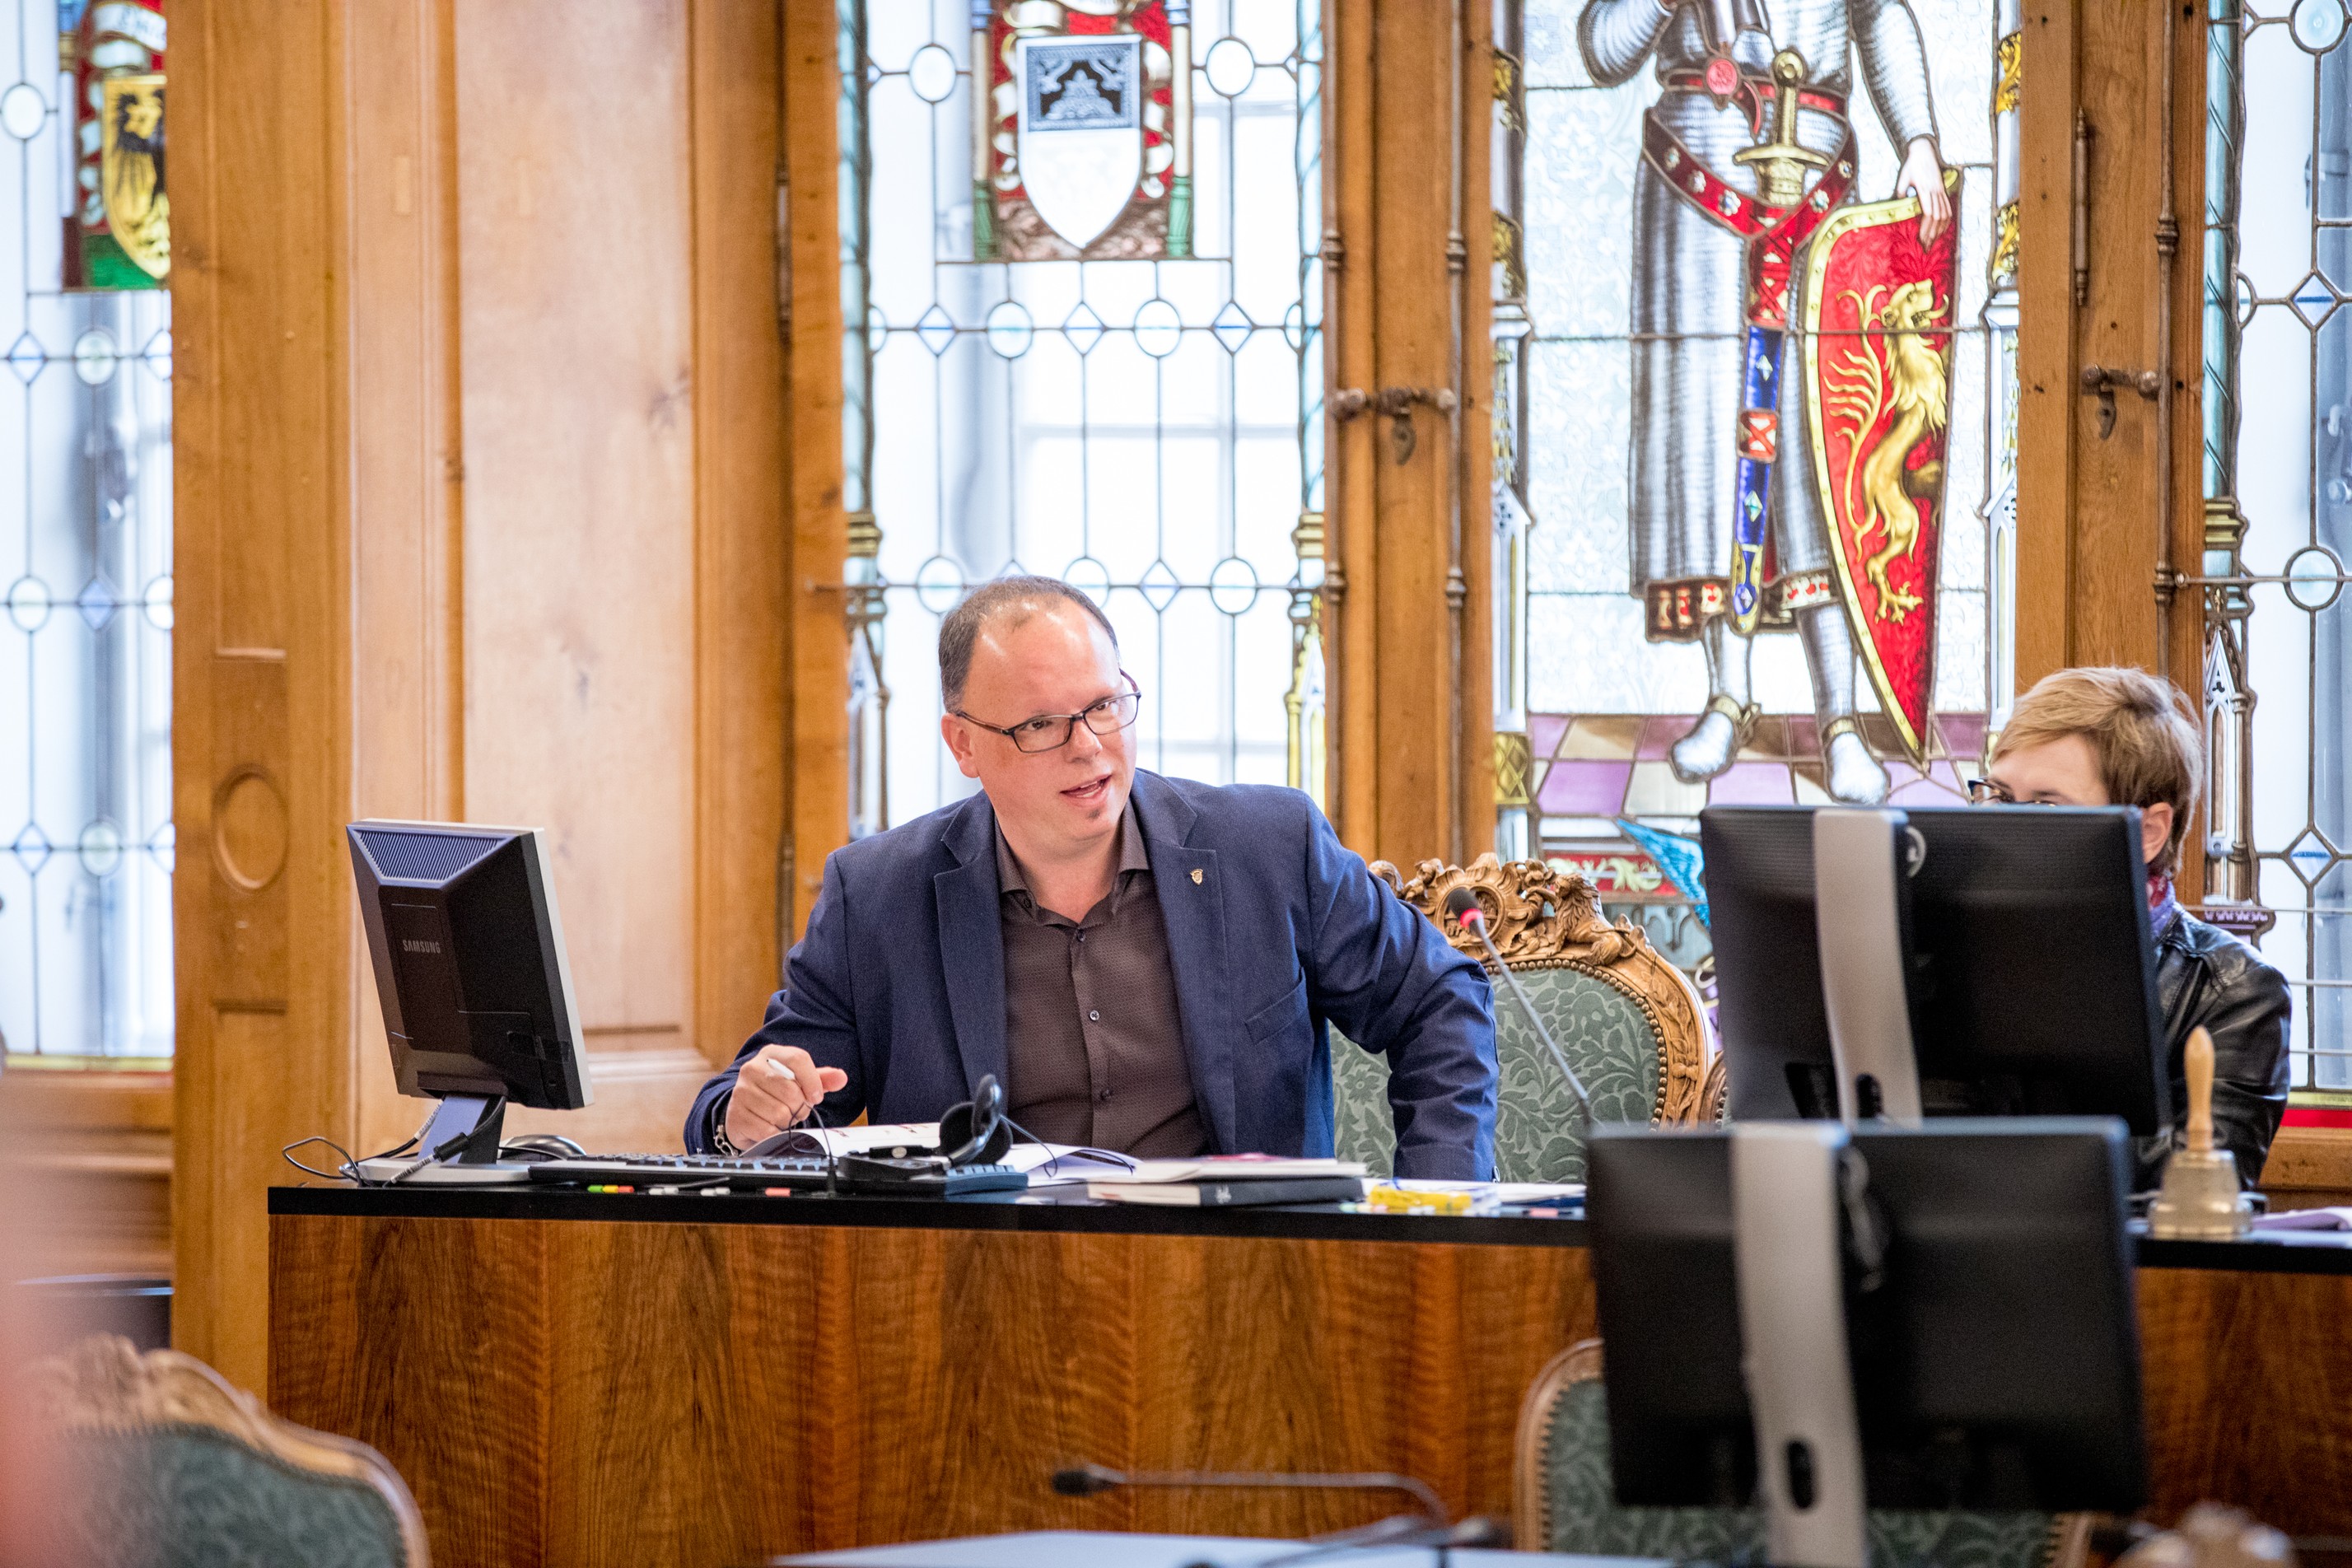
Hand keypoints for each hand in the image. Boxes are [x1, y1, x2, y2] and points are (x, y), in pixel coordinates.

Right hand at [725, 1045, 849, 1148]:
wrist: (745, 1110)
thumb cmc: (776, 1093)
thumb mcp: (799, 1081)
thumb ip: (821, 1079)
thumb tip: (841, 1077)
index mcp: (771, 1055)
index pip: (798, 1059)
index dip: (813, 1082)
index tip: (816, 1097)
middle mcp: (752, 1069)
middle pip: (791, 1090)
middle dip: (800, 1107)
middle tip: (795, 1110)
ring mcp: (741, 1091)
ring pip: (779, 1113)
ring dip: (787, 1122)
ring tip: (782, 1117)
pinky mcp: (735, 1115)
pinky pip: (766, 1130)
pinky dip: (774, 1133)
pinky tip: (770, 1126)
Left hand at [1898, 138, 1950, 244]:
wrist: (1924, 150)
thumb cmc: (1911, 164)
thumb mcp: (1903, 177)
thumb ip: (1901, 191)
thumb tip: (1899, 205)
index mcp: (1925, 190)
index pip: (1928, 214)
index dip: (1926, 228)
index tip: (1921, 240)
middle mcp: (1936, 192)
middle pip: (1937, 217)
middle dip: (1932, 234)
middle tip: (1926, 248)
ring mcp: (1941, 191)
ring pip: (1945, 214)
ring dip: (1940, 230)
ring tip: (1933, 242)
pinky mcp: (1943, 190)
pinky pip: (1948, 207)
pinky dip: (1946, 220)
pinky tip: (1942, 229)